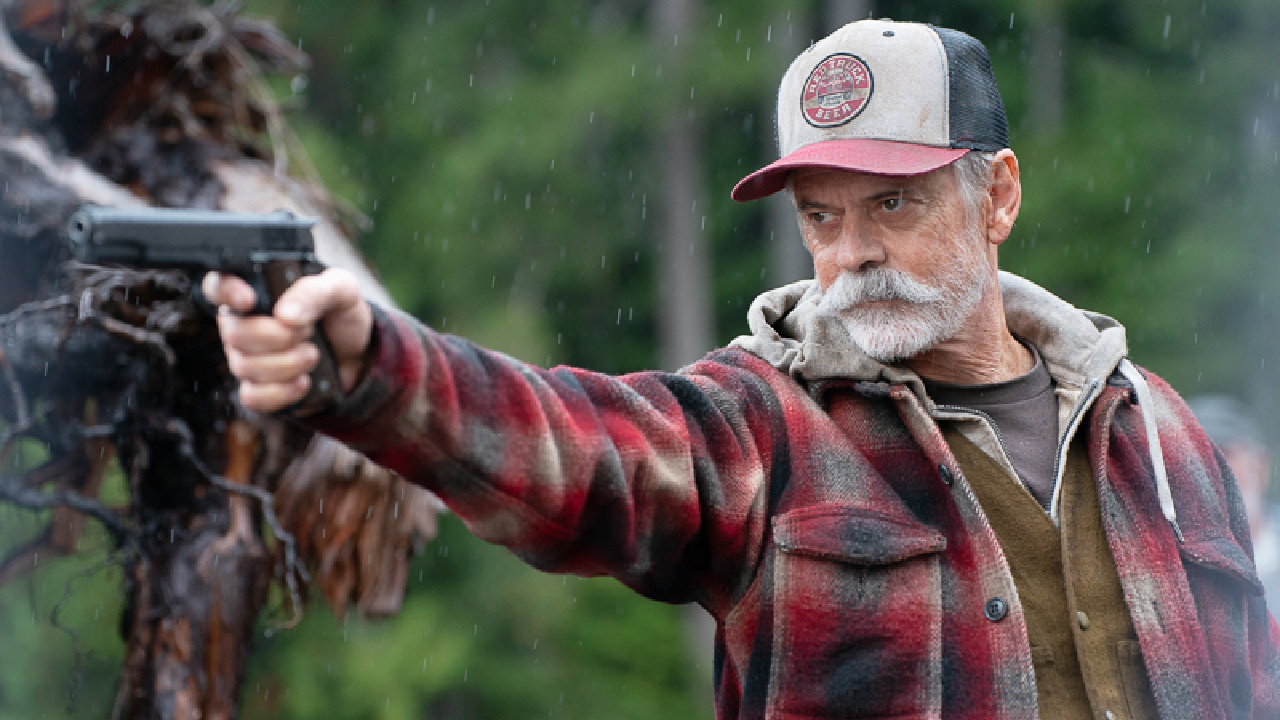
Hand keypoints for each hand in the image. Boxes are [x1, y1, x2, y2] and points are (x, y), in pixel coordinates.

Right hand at [202, 268, 372, 413]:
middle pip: (234, 334)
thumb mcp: (340, 290)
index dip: (226, 292)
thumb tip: (285, 314)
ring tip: (313, 354)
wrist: (356, 354)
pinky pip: (252, 396)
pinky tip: (303, 381)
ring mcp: (246, 358)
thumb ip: (314, 292)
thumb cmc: (340, 314)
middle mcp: (242, 323)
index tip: (250, 300)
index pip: (217, 286)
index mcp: (256, 291)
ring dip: (286, 364)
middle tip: (308, 332)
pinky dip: (282, 392)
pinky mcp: (257, 388)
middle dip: (278, 337)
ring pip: (244, 367)